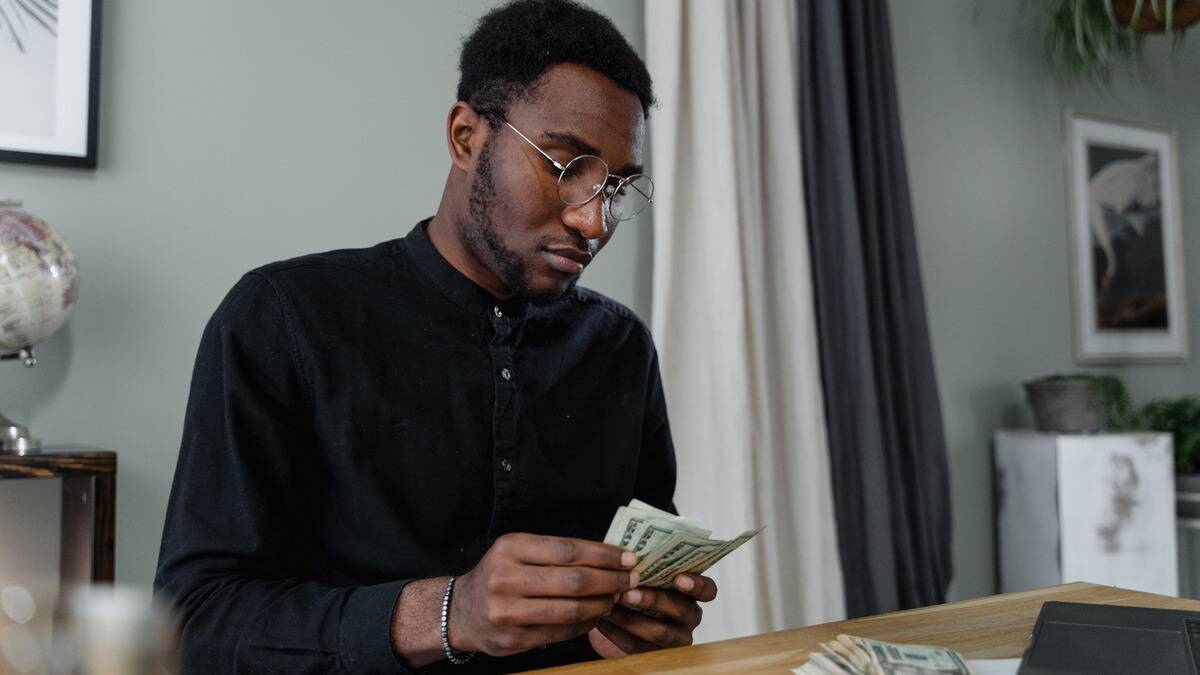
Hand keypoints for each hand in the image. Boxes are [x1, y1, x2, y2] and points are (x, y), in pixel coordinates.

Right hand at [451, 533, 639, 656]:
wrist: (461, 611)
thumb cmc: (499, 575)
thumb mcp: (517, 551)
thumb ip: (555, 552)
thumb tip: (609, 555)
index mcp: (510, 548)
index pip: (568, 550)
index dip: (603, 555)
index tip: (628, 557)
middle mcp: (506, 578)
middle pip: (573, 580)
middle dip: (610, 580)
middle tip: (631, 579)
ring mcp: (507, 612)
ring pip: (570, 610)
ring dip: (601, 604)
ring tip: (616, 598)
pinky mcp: (513, 639)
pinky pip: (561, 633)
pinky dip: (585, 624)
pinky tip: (596, 615)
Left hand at [588, 572, 717, 657]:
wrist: (616, 620)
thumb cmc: (634, 588)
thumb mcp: (642, 576)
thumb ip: (642, 567)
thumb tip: (625, 555)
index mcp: (691, 593)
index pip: (708, 590)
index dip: (697, 584)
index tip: (678, 577)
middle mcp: (689, 617)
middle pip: (681, 610)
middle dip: (653, 600)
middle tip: (628, 593)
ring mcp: (676, 639)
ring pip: (660, 632)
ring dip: (631, 618)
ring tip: (609, 606)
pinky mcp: (656, 656)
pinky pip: (639, 647)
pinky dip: (618, 634)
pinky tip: (601, 623)